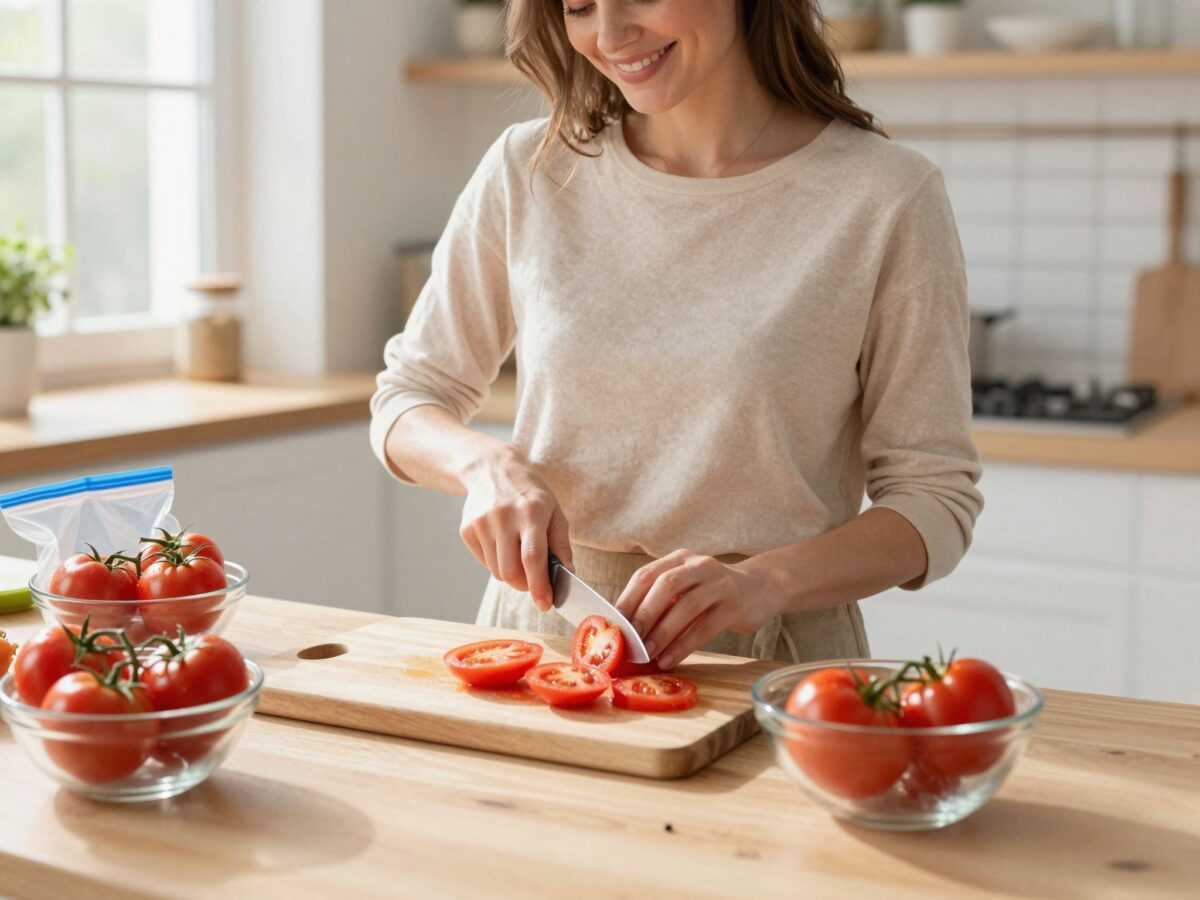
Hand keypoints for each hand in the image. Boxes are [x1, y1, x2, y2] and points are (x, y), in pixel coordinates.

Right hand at [459, 445, 571, 612]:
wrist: (492, 469)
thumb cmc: (530, 494)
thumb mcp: (554, 512)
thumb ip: (561, 545)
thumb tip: (568, 575)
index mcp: (531, 513)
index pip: (533, 558)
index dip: (539, 585)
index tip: (545, 604)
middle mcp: (503, 517)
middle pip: (511, 572)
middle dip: (525, 585)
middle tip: (534, 580)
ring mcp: (482, 523)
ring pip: (497, 572)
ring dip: (511, 573)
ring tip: (517, 553)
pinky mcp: (467, 529)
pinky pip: (484, 563)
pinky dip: (496, 563)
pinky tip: (502, 544)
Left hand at [614, 550, 781, 669]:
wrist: (760, 588)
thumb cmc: (712, 594)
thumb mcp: (686, 588)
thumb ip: (661, 602)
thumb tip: (625, 630)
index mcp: (679, 559)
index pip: (646, 574)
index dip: (627, 599)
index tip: (612, 625)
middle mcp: (698, 565)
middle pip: (665, 585)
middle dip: (644, 614)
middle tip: (629, 640)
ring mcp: (719, 583)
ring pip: (686, 606)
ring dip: (663, 633)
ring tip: (647, 654)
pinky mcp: (734, 605)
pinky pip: (705, 626)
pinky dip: (684, 645)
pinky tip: (670, 659)